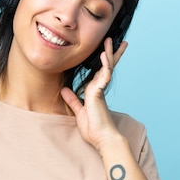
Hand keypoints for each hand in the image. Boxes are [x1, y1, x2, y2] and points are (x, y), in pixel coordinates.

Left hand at [61, 38, 127, 152]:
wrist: (102, 138)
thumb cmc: (93, 128)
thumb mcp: (79, 112)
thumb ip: (73, 100)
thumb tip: (64, 90)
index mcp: (94, 91)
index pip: (98, 72)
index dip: (101, 61)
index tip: (104, 51)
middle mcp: (98, 88)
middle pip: (105, 66)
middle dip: (111, 53)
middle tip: (114, 40)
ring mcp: (100, 90)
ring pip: (106, 67)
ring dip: (108, 53)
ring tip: (110, 41)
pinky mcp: (99, 93)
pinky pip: (104, 76)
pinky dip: (104, 65)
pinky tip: (104, 55)